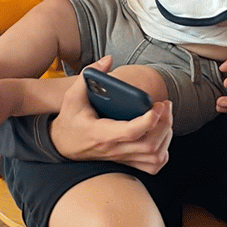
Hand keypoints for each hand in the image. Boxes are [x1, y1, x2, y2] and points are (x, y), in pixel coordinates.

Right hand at [49, 57, 172, 173]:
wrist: (61, 145)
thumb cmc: (70, 120)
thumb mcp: (72, 96)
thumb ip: (88, 75)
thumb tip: (108, 59)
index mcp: (101, 133)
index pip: (130, 132)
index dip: (148, 120)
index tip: (157, 105)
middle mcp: (113, 149)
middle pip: (148, 145)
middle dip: (164, 123)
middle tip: (165, 105)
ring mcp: (121, 158)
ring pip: (153, 156)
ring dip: (166, 136)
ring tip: (165, 117)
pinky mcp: (125, 162)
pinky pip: (151, 166)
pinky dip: (163, 152)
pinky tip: (161, 135)